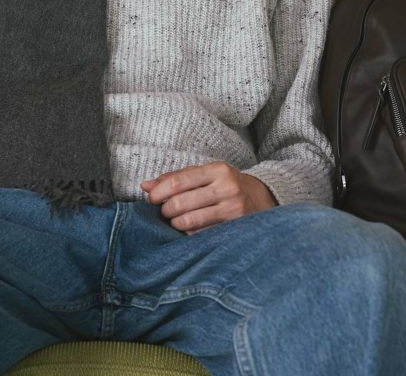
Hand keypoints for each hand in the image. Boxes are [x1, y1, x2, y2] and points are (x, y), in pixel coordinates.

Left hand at [140, 161, 277, 234]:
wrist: (261, 199)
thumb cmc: (224, 185)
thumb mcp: (204, 175)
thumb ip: (175, 178)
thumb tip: (145, 186)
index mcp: (216, 170)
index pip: (177, 181)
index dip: (158, 192)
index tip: (151, 199)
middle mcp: (226, 187)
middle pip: (180, 203)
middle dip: (166, 210)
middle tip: (165, 212)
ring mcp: (232, 209)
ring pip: (188, 221)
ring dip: (175, 224)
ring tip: (176, 221)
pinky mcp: (235, 228)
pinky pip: (201, 235)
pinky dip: (190, 234)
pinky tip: (191, 229)